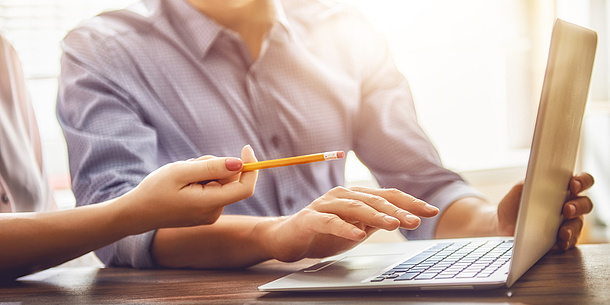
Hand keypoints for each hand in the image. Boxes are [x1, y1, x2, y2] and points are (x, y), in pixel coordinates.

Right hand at [128, 145, 257, 228]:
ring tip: (183, 176)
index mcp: (209, 204)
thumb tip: (240, 163)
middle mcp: (214, 212)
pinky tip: (183, 184)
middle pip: (231, 181)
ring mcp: (210, 214)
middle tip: (191, 165)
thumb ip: (212, 167)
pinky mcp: (205, 213)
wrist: (137, 213)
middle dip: (217, 166)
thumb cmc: (155, 190)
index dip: (251, 167)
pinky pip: (213, 190)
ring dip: (207, 173)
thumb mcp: (181, 171)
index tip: (246, 148)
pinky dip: (202, 181)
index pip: (245, 188)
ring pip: (221, 183)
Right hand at [263, 187, 438, 261]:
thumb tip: (404, 218)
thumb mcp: (355, 228)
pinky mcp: (310, 218)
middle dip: (398, 210)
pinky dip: (344, 227)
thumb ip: (375, 222)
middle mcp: (342, 196)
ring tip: (394, 225)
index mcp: (356, 197)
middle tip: (417, 221)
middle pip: (374, 200)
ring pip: (355, 208)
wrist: (287, 238)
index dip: (410, 202)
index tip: (431, 212)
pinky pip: (329, 222)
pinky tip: (358, 235)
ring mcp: (325, 205)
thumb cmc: (323, 233)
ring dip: (376, 216)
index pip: (388, 196)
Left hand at [496, 173, 593, 249]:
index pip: (580, 181)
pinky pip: (570, 242)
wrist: (502, 227)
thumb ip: (525, 184)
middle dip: (578, 206)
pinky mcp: (563, 239)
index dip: (581, 182)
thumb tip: (532, 180)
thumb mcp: (516, 192)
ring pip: (579, 224)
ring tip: (563, 231)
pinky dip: (566, 242)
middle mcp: (569, 205)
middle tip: (566, 209)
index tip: (573, 185)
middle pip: (585, 203)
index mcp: (561, 189)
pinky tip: (560, 243)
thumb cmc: (513, 206)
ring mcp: (568, 223)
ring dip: (572, 227)